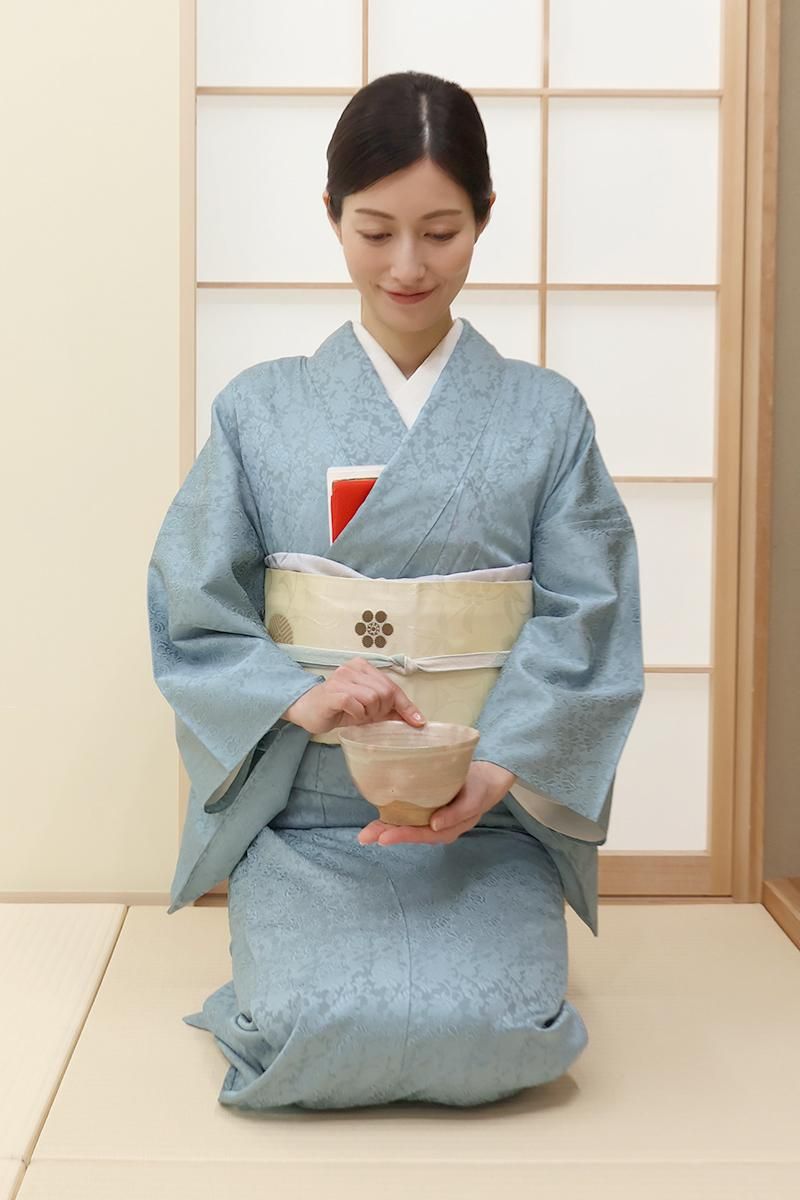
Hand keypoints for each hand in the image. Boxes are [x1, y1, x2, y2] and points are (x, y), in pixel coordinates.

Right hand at [281, 657, 425, 734]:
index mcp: (363, 667)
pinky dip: (357, 714)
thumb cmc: (338, 708)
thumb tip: (415, 719)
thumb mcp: (367, 709)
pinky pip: (356, 704)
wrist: (306, 709)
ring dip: (368, 713)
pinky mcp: (333, 692)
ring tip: (356, 715)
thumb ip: (388, 709)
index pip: (392, 686)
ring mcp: (342, 678)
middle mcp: (353, 668)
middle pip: (385, 692)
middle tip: (367, 716)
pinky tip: (348, 715)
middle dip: (381, 710)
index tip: (419, 722)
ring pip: (373, 698)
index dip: (407, 706)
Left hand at [357, 760, 515, 845]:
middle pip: (409, 833)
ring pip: (406, 826)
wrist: (490, 775)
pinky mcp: (427, 807)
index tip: (383, 837)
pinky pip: (408, 815)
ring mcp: (431, 818)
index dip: (402, 836)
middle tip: (364, 836)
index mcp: (448, 829)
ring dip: (386, 828)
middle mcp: (437, 827)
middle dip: (386, 835)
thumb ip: (456, 813)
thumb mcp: (473, 798)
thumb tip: (434, 825)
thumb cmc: (481, 786)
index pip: (422, 835)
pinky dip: (393, 816)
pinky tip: (380, 815)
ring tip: (366, 832)